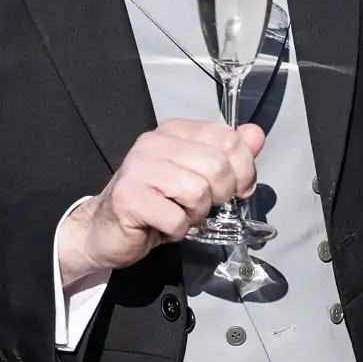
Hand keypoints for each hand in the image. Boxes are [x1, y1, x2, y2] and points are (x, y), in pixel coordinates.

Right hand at [57, 118, 264, 284]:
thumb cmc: (155, 202)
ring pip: (198, 192)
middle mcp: (153, 143)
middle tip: (200, 205)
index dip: (243, 169)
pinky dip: (177, 230)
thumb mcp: (196, 175)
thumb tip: (255, 134)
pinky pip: (176, 219)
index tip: (236, 189)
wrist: (107, 229)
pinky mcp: (129, 198)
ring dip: (195, 214)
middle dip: (219, 195)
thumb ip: (227, 154)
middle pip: (217, 167)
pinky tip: (163, 225)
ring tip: (179, 213)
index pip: (227, 139)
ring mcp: (138, 169)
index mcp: (173, 131)